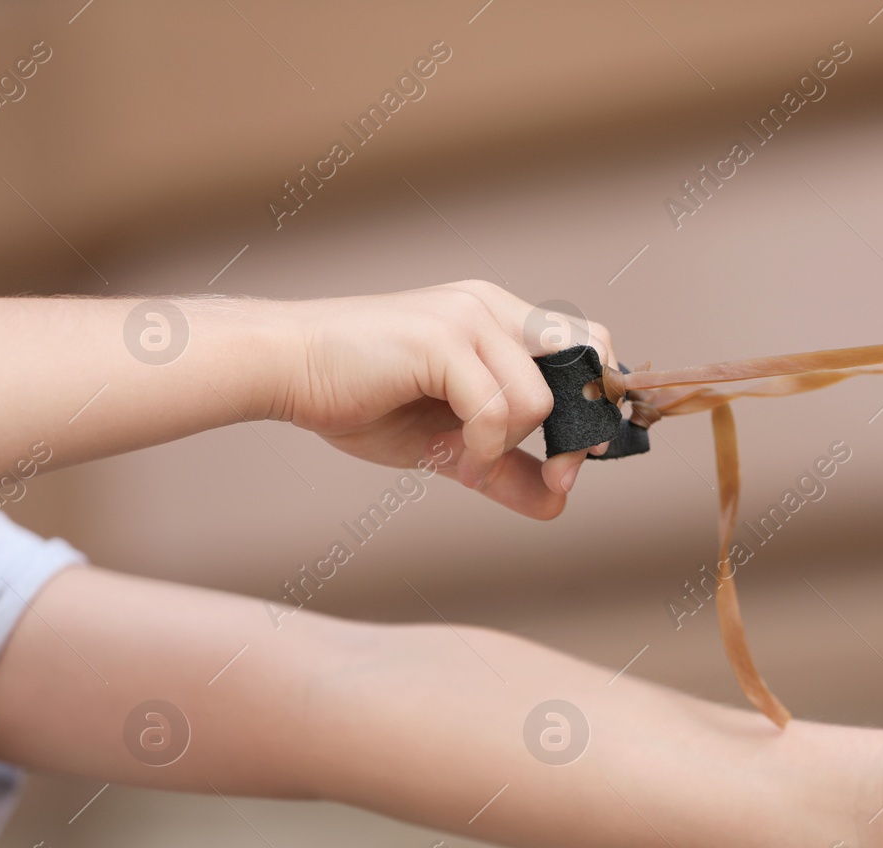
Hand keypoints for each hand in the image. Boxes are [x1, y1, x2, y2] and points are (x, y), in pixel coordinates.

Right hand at [272, 280, 616, 518]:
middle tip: (561, 472)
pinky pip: (498, 408)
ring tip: (466, 462)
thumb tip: (558, 504)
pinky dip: (484, 449)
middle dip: (583, 423)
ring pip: (542, 398)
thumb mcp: (447, 444)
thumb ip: (504, 467)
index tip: (585, 458)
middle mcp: (492, 308)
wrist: (283, 371)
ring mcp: (469, 317)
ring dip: (510, 447)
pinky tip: (453, 460)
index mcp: (499, 319)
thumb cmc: (358, 400)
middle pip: (588, 353)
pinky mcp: (443, 339)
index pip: (587, 344)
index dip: (599, 401)